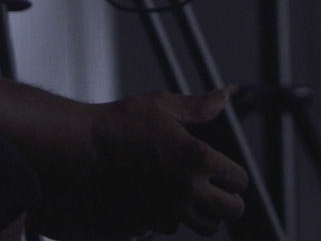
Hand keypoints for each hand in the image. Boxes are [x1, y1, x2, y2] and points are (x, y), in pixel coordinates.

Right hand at [35, 88, 248, 239]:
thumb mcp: (163, 106)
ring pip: (207, 228)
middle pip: (232, 211)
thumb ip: (199, 106)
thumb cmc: (122, 122)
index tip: (226, 171)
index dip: (235, 174)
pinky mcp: (147, 223)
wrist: (81, 150)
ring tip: (196, 199)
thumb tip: (226, 93)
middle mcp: (188, 189)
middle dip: (231, 201)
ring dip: (207, 215)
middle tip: (221, 192)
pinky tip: (164, 200)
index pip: (239, 180)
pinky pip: (174, 228)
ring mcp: (168, 209)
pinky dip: (174, 218)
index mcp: (199, 158)